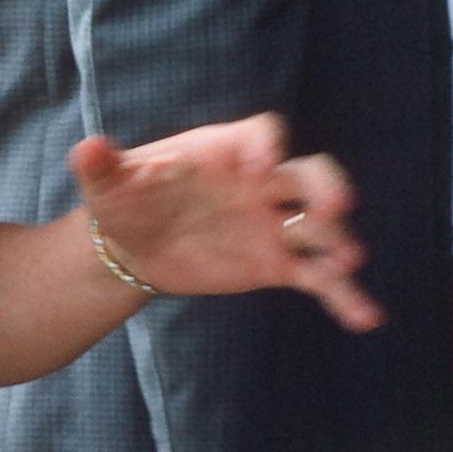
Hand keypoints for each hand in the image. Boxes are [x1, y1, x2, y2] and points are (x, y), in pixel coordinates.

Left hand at [70, 112, 381, 333]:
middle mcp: (261, 182)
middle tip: (334, 207)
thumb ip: (101, 165)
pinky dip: (345, 296)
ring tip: (347, 260)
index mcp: (226, 151)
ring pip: (322, 227)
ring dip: (339, 240)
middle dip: (326, 187)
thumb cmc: (124, 201)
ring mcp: (273, 224)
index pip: (261, 134)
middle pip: (310, 173)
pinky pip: (319, 277)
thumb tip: (86, 149)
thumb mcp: (107, 184)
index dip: (266, 146)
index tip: (258, 168)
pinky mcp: (277, 264)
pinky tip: (366, 317)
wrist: (131, 248)